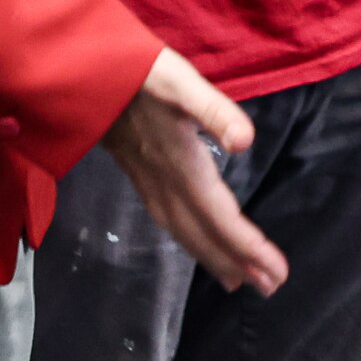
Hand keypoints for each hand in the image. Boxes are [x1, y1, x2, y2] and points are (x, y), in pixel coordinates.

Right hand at [101, 49, 282, 294]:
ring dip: (214, 258)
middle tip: (271, 287)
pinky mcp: (141, 177)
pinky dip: (190, 241)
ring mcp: (150, 183)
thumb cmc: (138, 72)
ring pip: (185, 232)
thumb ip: (214, 111)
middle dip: (238, 262)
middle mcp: (165, 183)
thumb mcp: (179, 81)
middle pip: (204, 233)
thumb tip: (245, 141)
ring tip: (240, 280)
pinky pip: (170, 222)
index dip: (247, 246)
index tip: (276, 271)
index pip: (220, 216)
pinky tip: (198, 245)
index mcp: (181, 164)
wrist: (85, 75)